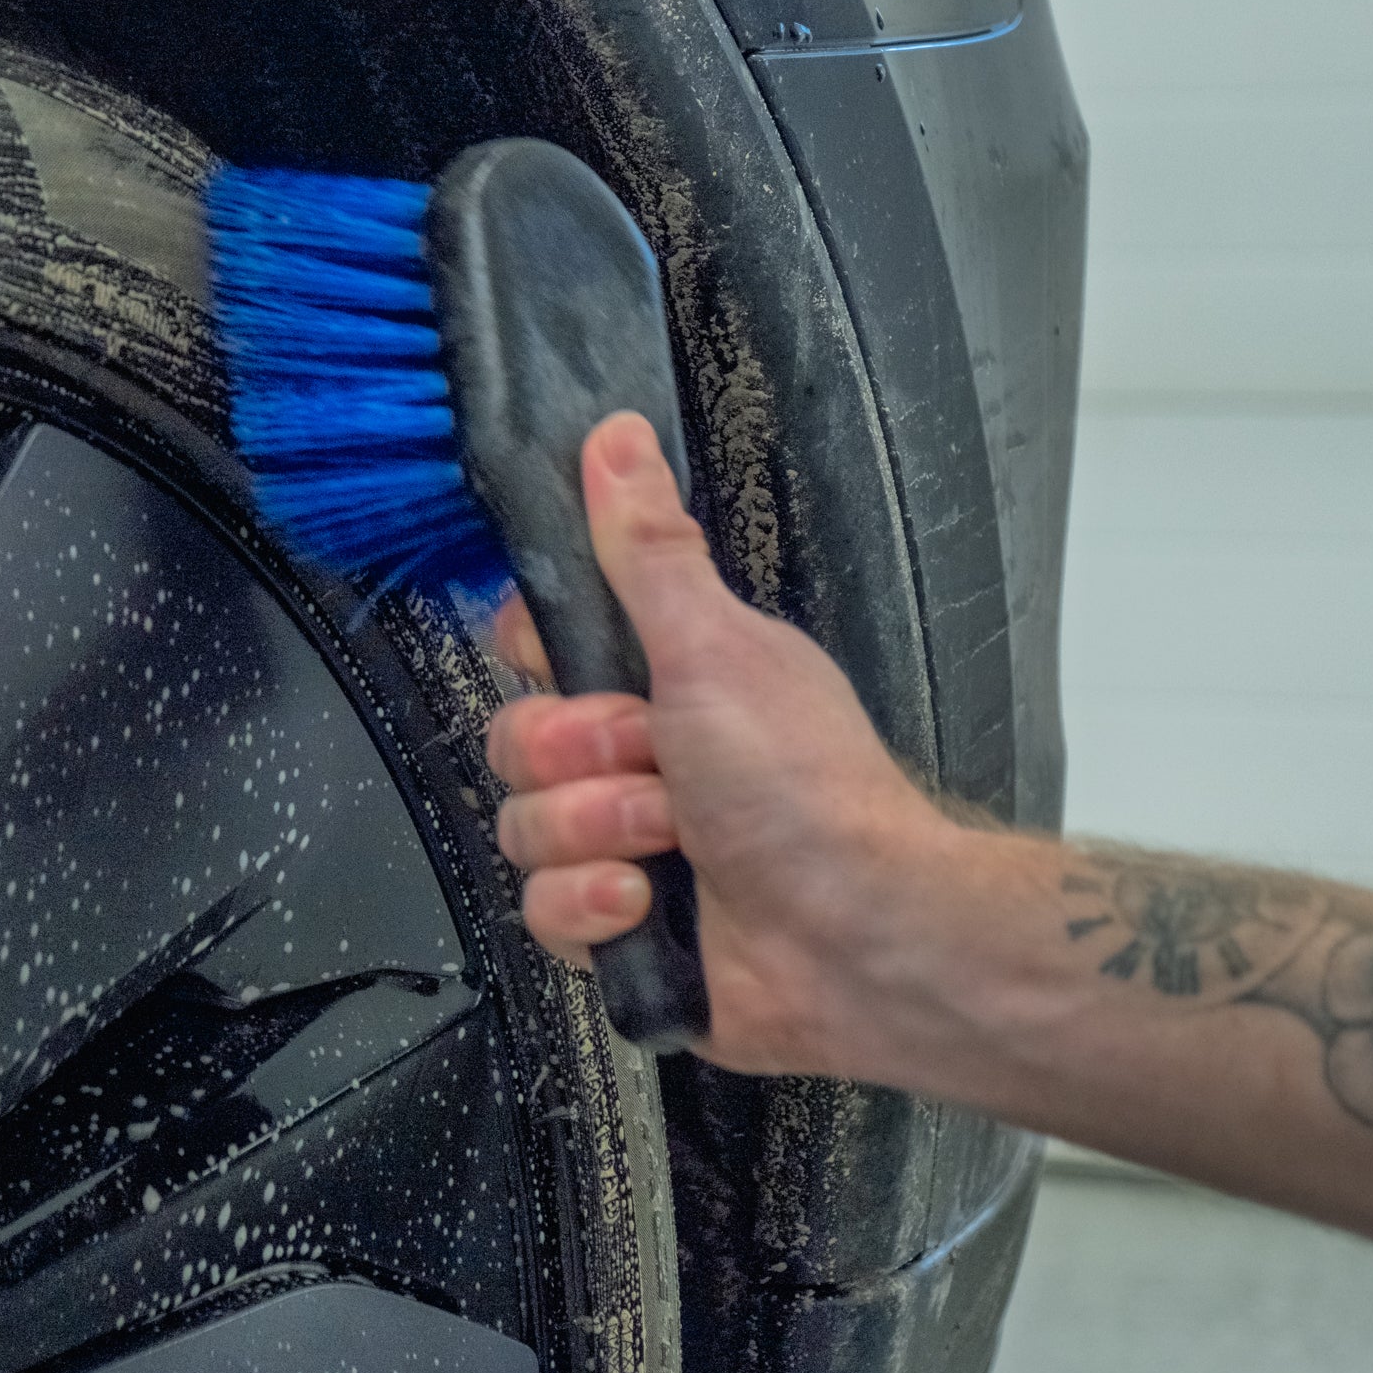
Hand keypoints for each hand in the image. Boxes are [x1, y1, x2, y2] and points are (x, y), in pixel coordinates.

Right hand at [486, 413, 959, 1074]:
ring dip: (595, 835)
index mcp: (668, 681)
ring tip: (671, 845)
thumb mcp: (716, 647)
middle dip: (581, 759)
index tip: (581, 664)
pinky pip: (540, 912)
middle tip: (657, 763)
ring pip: (521, 829)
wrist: (856, 936)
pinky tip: (648, 907)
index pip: (542, 648)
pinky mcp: (616, 933)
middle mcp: (641, 761)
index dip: (541, 658)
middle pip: (516, 741)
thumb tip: (615, 435)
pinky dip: (593, 910)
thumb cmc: (806, 788)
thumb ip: (648, 550)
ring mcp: (625, 849)